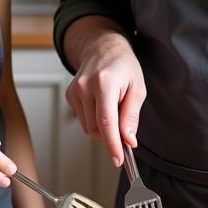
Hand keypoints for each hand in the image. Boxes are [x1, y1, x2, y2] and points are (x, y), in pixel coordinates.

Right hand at [64, 32, 145, 165]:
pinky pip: (83, 120)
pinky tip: (101, 105)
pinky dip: (94, 120)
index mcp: (104, 83)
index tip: (118, 159)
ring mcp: (74, 91)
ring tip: (113, 108)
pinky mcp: (70, 95)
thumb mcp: (137, 88)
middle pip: (96, 128)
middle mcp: (85, 87)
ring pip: (88, 127)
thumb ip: (131, 116)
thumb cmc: (123, 66)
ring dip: (102, 128)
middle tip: (124, 128)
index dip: (112, 144)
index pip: (106, 122)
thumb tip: (128, 141)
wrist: (103, 48)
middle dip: (111, 135)